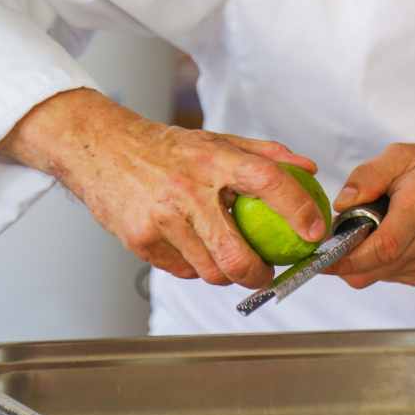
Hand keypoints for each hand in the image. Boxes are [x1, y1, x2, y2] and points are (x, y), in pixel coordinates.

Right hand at [0, 88, 326, 287]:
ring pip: (211, 271)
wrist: (100, 149)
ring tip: (228, 257)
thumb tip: (309, 169)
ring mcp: (161, 219)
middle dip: (260, 274)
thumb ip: (265, 154)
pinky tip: (194, 248)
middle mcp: (187, 189)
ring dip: (227, 273)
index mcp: (212, 158)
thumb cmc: (167, 148)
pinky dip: (196, 267)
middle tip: (267, 270)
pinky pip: (183, 271)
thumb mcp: (217, 140)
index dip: (297, 208)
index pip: (267, 181)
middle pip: (236, 254)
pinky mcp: (140, 241)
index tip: (314, 231)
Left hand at [325, 143, 414, 287]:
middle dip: (343, 258)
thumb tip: (342, 203)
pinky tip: (382, 238)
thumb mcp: (405, 155)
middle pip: (372, 267)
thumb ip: (369, 175)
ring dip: (358, 260)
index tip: (320, 254)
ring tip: (364, 229)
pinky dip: (374, 263)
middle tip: (334, 236)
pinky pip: (388, 275)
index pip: (382, 246)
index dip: (346, 256)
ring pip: (376, 276)